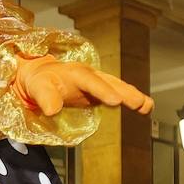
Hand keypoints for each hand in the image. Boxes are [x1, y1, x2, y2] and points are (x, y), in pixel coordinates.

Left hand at [14, 56, 154, 116]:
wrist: (40, 78)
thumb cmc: (38, 82)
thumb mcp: (37, 88)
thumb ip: (45, 98)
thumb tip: (52, 110)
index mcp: (75, 73)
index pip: (90, 81)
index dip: (103, 90)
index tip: (115, 101)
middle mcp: (90, 76)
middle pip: (110, 82)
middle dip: (124, 92)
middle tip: (138, 103)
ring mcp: (97, 84)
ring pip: (117, 87)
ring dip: (132, 96)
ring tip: (146, 106)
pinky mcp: (99, 93)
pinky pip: (117, 95)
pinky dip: (131, 100)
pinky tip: (145, 108)